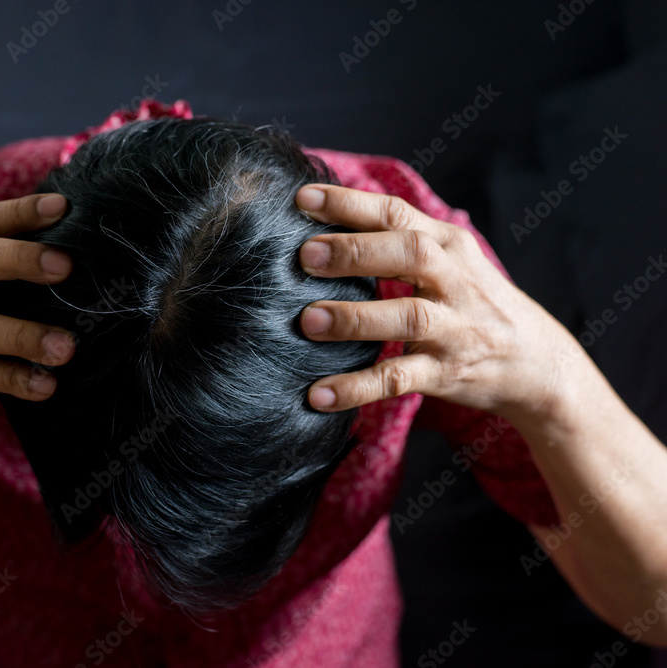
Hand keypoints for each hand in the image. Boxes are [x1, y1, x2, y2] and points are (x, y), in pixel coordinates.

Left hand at [295, 184, 581, 420]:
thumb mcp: (452, 262)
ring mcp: (455, 328)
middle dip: (356, 252)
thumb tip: (325, 222)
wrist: (541, 365)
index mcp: (449, 246)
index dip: (350, 205)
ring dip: (355, 318)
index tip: (304, 199)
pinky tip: (318, 395)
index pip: (397, 214)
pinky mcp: (447, 373)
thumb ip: (400, 240)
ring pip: (406, 317)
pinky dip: (357, 387)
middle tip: (305, 255)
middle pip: (409, 255)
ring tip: (308, 321)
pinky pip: (398, 380)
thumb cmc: (476, 304)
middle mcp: (455, 281)